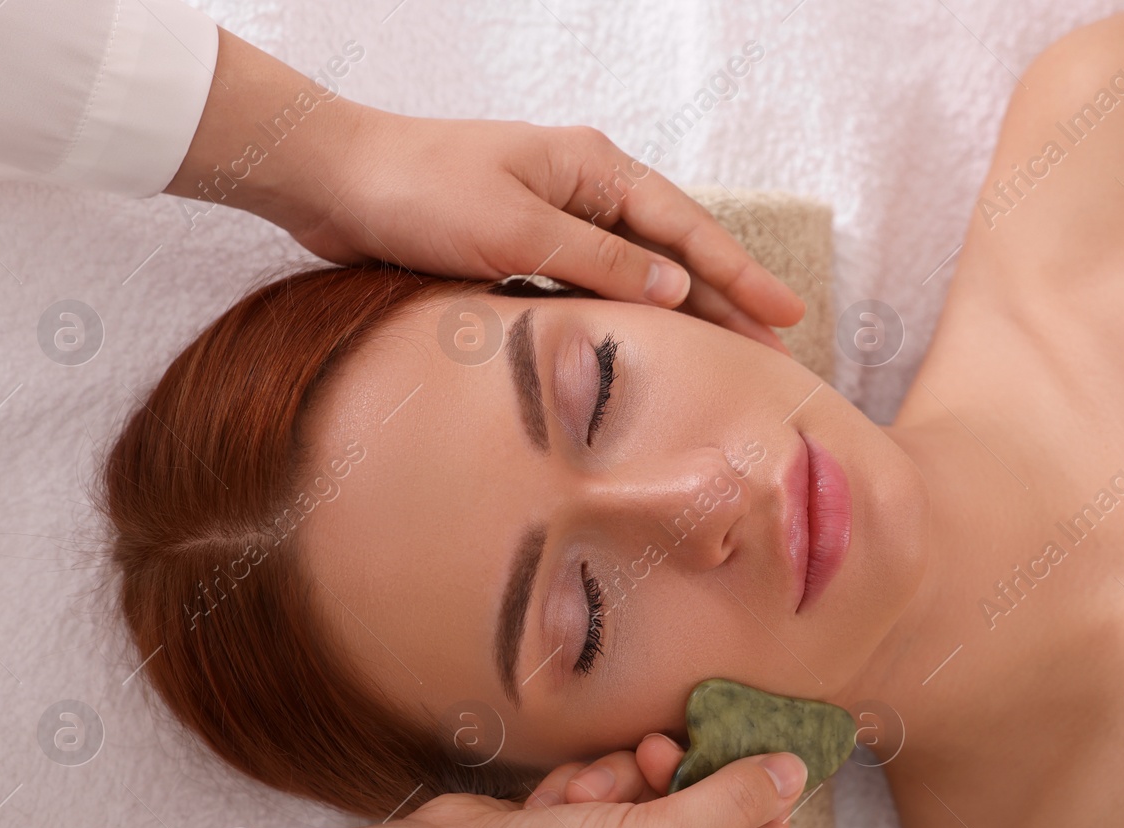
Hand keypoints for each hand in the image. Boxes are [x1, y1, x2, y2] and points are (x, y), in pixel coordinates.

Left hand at [166, 30, 805, 351]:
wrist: (335, 181)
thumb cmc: (420, 192)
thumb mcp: (517, 231)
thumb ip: (600, 263)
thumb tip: (677, 289)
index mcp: (594, 170)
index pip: (688, 232)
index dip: (742, 278)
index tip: (788, 317)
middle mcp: (584, 190)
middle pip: (674, 254)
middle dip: (728, 304)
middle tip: (779, 355)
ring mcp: (556, 218)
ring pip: (638, 275)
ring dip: (683, 316)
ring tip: (727, 361)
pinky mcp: (523, 247)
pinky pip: (595, 287)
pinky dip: (627, 318)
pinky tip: (644, 350)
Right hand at [524, 733, 738, 827]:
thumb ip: (733, 803)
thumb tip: (789, 773)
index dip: (759, 816)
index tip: (758, 757)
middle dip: (672, 787)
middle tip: (655, 751)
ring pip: (652, 806)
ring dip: (619, 786)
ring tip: (582, 794)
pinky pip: (607, 804)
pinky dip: (583, 794)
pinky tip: (546, 805)